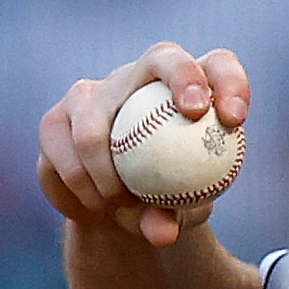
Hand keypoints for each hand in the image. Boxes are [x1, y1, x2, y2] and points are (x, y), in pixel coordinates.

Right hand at [38, 42, 249, 246]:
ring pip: (94, 126)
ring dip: (104, 173)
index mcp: (185, 91)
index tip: (234, 118)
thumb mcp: (179, 215)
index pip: (218, 66)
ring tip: (117, 203)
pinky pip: (61, 159)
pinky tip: (91, 209)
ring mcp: (90, 95)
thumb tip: (161, 232)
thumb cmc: (165, 202)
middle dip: (184, 77)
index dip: (230, 82)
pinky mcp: (53, 122)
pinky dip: (77, 191)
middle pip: (164, 56)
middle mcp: (138, 79)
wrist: (115, 210)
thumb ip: (174, 217)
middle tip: (193, 113)